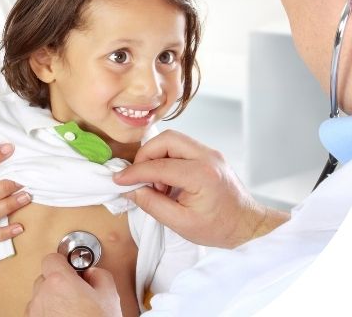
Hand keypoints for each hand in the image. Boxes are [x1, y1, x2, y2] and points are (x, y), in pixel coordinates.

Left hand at [25, 252, 120, 316]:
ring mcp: (35, 311)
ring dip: (53, 300)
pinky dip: (49, 313)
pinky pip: (38, 312)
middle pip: (45, 278)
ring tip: (73, 312)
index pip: (51, 258)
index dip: (64, 263)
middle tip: (77, 294)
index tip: (73, 270)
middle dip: (59, 284)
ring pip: (41, 297)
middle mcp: (42, 294)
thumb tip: (93, 273)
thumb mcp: (110, 297)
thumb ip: (100, 276)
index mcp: (59, 281)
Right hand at [115, 129, 285, 248]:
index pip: (159, 166)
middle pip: (166, 140)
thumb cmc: (220, 228)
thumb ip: (152, 204)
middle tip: (140, 177)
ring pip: (172, 140)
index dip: (134, 173)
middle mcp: (208, 158)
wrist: (248, 227)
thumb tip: (130, 190)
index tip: (119, 180)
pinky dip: (167, 159)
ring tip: (158, 183)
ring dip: (157, 157)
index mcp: (203, 175)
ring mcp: (211, 154)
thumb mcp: (181, 223)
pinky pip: (181, 147)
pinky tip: (168, 180)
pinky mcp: (210, 156)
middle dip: (146, 156)